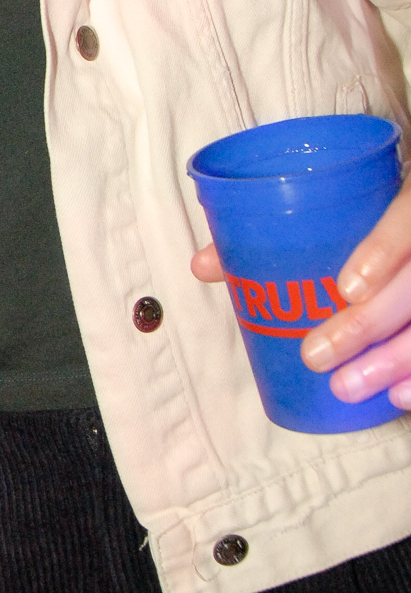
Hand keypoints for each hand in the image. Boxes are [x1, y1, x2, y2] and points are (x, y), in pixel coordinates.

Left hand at [190, 180, 410, 408]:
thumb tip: (202, 265)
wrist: (406, 212)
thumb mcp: (335, 203)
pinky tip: (398, 397)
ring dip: (393, 360)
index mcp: (408, 194)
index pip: (407, 218)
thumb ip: (274, 228)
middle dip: (367, 324)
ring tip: (345, 387)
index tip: (348, 288)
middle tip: (315, 355)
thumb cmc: (363, 207)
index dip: (383, 251)